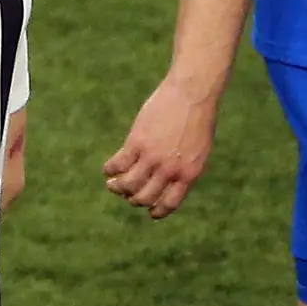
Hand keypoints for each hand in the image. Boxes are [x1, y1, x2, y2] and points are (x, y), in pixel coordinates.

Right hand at [102, 75, 218, 219]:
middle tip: (127, 193)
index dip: (156, 211)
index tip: (149, 211)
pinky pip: (118, 164)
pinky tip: (108, 168)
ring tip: (112, 183)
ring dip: (116, 188)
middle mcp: (169, 170)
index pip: (169, 204)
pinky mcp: (137, 142)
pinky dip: (110, 169)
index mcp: (188, 174)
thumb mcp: (198, 149)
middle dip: (133, 199)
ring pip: (128, 184)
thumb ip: (184, 167)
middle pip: (144, 198)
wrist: (192, 93)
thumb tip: (169, 181)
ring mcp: (153, 157)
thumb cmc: (198, 118)